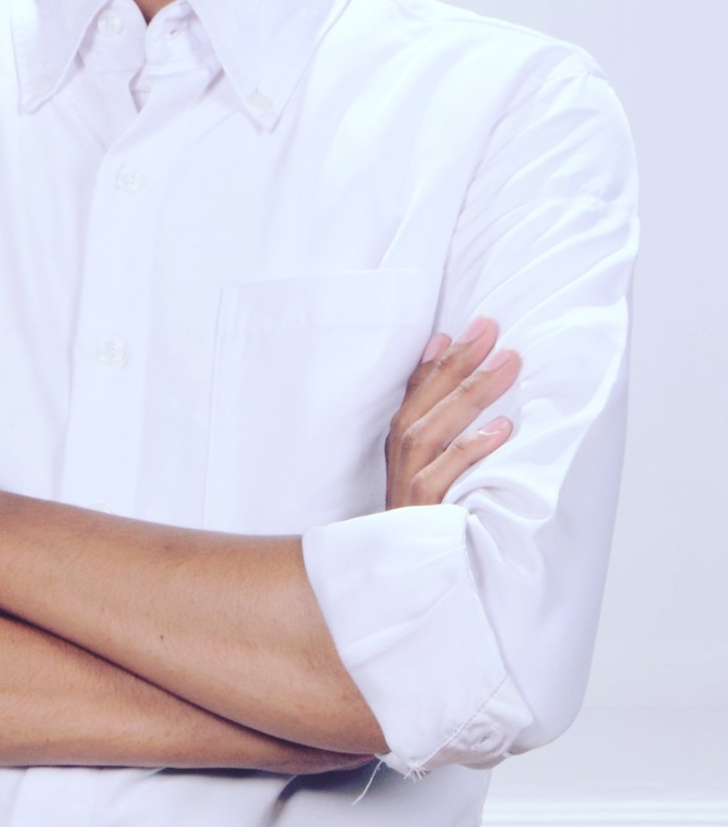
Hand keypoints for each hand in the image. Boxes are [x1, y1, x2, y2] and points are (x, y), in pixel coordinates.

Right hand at [385, 316, 519, 509]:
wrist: (407, 580)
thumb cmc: (431, 519)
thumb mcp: (435, 468)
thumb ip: (444, 423)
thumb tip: (465, 377)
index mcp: (401, 444)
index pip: (417, 389)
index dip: (442, 356)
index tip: (472, 325)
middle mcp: (399, 458)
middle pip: (424, 401)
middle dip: (459, 363)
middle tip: (493, 330)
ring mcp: (407, 484)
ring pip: (431, 429)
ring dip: (469, 393)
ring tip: (507, 365)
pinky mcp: (422, 513)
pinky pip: (443, 475)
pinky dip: (470, 449)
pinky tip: (502, 429)